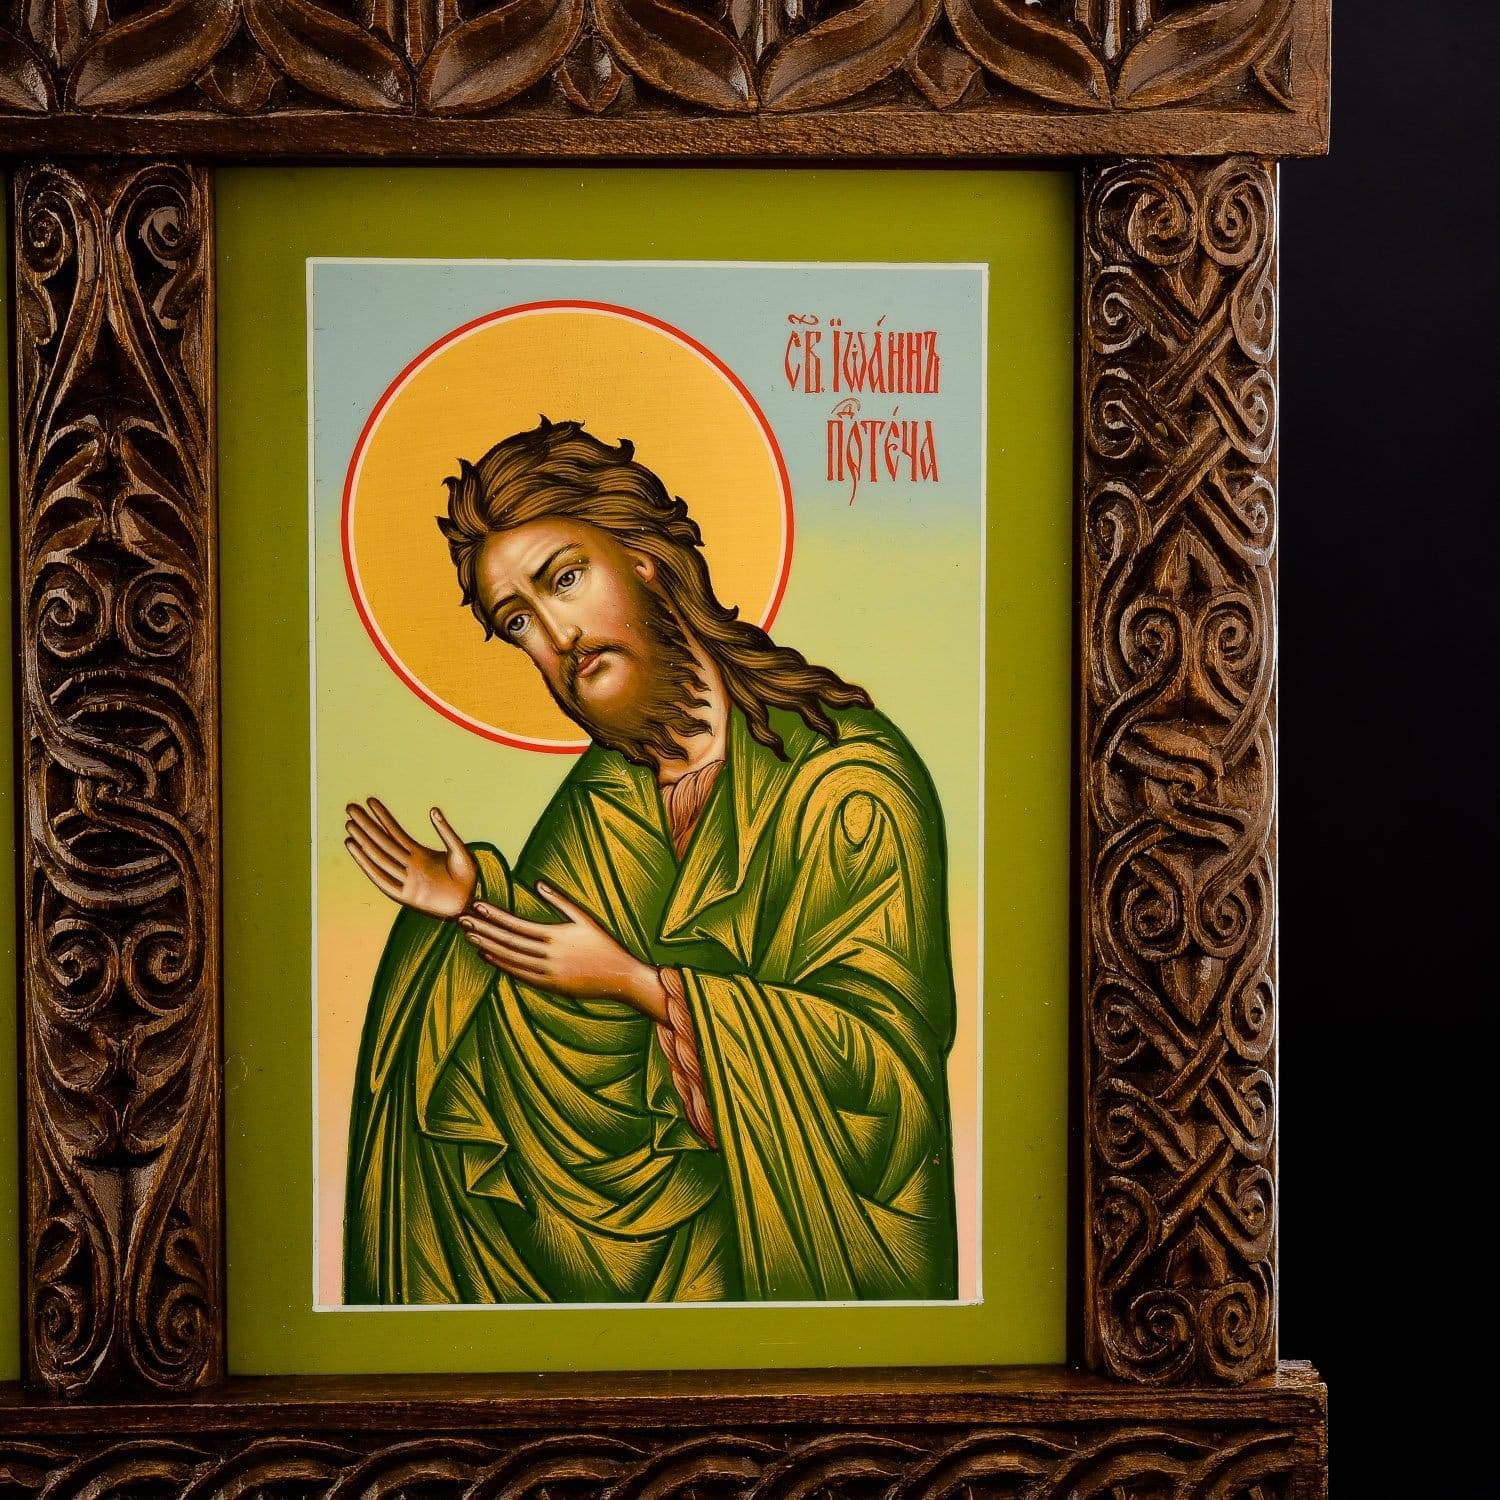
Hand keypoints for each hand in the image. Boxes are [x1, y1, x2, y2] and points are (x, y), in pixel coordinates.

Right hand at [345, 798, 476, 918]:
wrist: (470, 904)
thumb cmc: (467, 878)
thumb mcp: (459, 850)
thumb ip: (446, 831)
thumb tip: (432, 809)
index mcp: (420, 854)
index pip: (396, 832)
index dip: (383, 817)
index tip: (370, 801)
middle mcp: (409, 866)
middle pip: (382, 841)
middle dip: (366, 824)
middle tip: (350, 807)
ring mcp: (405, 880)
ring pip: (379, 857)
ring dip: (363, 841)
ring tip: (349, 824)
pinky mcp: (405, 896)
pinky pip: (381, 878)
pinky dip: (367, 864)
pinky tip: (355, 849)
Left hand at [460, 881, 666, 1020]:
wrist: (620, 977)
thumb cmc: (604, 944)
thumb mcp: (585, 918)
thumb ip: (560, 901)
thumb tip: (537, 883)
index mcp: (556, 936)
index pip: (517, 924)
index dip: (495, 915)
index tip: (477, 905)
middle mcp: (548, 955)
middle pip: (507, 941)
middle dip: (483, 930)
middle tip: (462, 920)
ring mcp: (547, 973)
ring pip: (509, 959)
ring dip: (487, 947)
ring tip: (469, 936)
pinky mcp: (548, 986)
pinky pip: (518, 974)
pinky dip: (500, 965)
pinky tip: (487, 955)